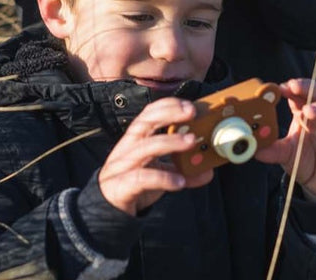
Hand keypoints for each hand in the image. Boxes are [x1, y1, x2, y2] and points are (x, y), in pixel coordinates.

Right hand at [99, 97, 212, 215]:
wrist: (108, 209)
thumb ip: (181, 170)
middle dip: (168, 114)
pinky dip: (163, 178)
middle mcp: (127, 148)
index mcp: (135, 140)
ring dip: (170, 142)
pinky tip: (180, 182)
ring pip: (145, 147)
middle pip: (144, 123)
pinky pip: (142, 178)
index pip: (148, 114)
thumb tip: (207, 171)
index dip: (167, 106)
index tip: (188, 105)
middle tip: (191, 114)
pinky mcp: (122, 186)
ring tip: (191, 141)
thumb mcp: (159, 173)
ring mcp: (123, 166)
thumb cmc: (133, 183)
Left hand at [255, 79, 315, 199]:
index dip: (293, 87)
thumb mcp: (285, 154)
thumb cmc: (302, 160)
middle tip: (295, 88)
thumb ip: (272, 150)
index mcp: (304, 112)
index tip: (281, 87)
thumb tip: (255, 149)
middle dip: (308, 88)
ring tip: (309, 113)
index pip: (300, 93)